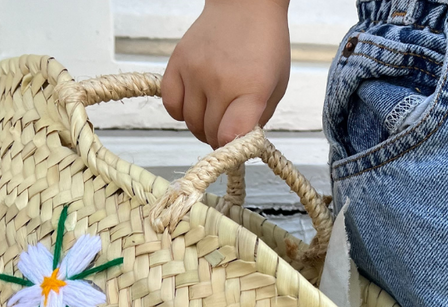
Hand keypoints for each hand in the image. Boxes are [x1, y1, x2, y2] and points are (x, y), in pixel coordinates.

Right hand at [162, 0, 290, 147]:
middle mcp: (220, 81)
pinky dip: (181, 112)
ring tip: (214, 114)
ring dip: (201, 127)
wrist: (245, 3)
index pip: (230, 135)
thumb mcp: (276, 85)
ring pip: (191, 123)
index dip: (232, 150)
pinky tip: (194, 104)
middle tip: (228, 129)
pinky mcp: (178, 62)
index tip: (235, 149)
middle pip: (210, 134)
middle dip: (220, 139)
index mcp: (251, 88)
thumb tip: (239, 143)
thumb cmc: (264, 44)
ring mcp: (196, 71)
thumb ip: (259, 118)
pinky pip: (171, 104)